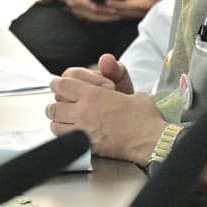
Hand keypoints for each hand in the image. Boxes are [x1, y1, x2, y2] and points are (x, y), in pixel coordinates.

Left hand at [46, 58, 164, 163]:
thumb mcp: (130, 88)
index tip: (56, 84)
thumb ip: (115, 72)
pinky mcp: (87, 147)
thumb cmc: (144, 116)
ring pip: (55, 125)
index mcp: (92, 95)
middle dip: (56, 103)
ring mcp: (83, 131)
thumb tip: (105, 59)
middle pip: (54, 106)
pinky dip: (66, 136)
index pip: (63, 85)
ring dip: (58, 120)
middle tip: (60, 102)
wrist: (152, 140)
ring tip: (64, 118)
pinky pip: (66, 141)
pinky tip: (73, 133)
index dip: (58, 83)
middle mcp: (83, 113)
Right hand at [54, 0, 120, 22]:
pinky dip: (102, 18)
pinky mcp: (82, 14)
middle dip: (104, 13)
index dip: (95, 4)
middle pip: (90, 12)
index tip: (105, 5)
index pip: (83, 2)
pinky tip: (112, 17)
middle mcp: (75, 6)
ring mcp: (78, 11)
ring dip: (105, 18)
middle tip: (117, 11)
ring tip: (118, 16)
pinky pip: (93, 18)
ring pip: (92, 17)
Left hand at [100, 0, 175, 20]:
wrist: (179, 5)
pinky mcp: (143, 13)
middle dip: (110, 9)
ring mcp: (141, 14)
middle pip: (121, 11)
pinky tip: (117, 10)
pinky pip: (128, 14)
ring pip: (124, 14)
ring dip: (114, 11)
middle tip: (98, 6)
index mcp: (140, 4)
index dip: (113, 3)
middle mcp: (139, 11)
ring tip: (104, 7)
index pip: (123, 5)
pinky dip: (121, 11)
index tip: (103, 1)